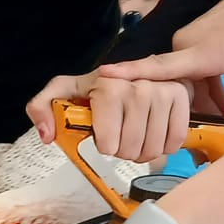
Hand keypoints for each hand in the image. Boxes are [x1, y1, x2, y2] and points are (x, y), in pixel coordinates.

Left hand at [25, 69, 190, 164]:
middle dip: (123, 151)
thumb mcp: (62, 92)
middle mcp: (138, 87)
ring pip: (153, 149)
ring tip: (137, 136)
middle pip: (130, 150)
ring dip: (144, 151)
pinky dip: (165, 146)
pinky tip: (155, 134)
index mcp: (108, 87)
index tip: (104, 135)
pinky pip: (175, 140)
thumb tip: (47, 135)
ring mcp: (163, 91)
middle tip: (121, 137)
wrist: (130, 71)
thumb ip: (42, 108)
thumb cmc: (94, 88)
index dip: (105, 146)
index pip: (108, 145)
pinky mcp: (181, 97)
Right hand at [101, 0, 223, 133]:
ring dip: (205, 102)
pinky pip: (193, 69)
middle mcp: (189, 43)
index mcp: (204, 51)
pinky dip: (208, 87)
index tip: (103, 77)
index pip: (159, 67)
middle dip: (192, 114)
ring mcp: (191, 38)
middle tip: (210, 142)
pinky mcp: (197, 37)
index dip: (131, 74)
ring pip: (187, 81)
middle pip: (176, 87)